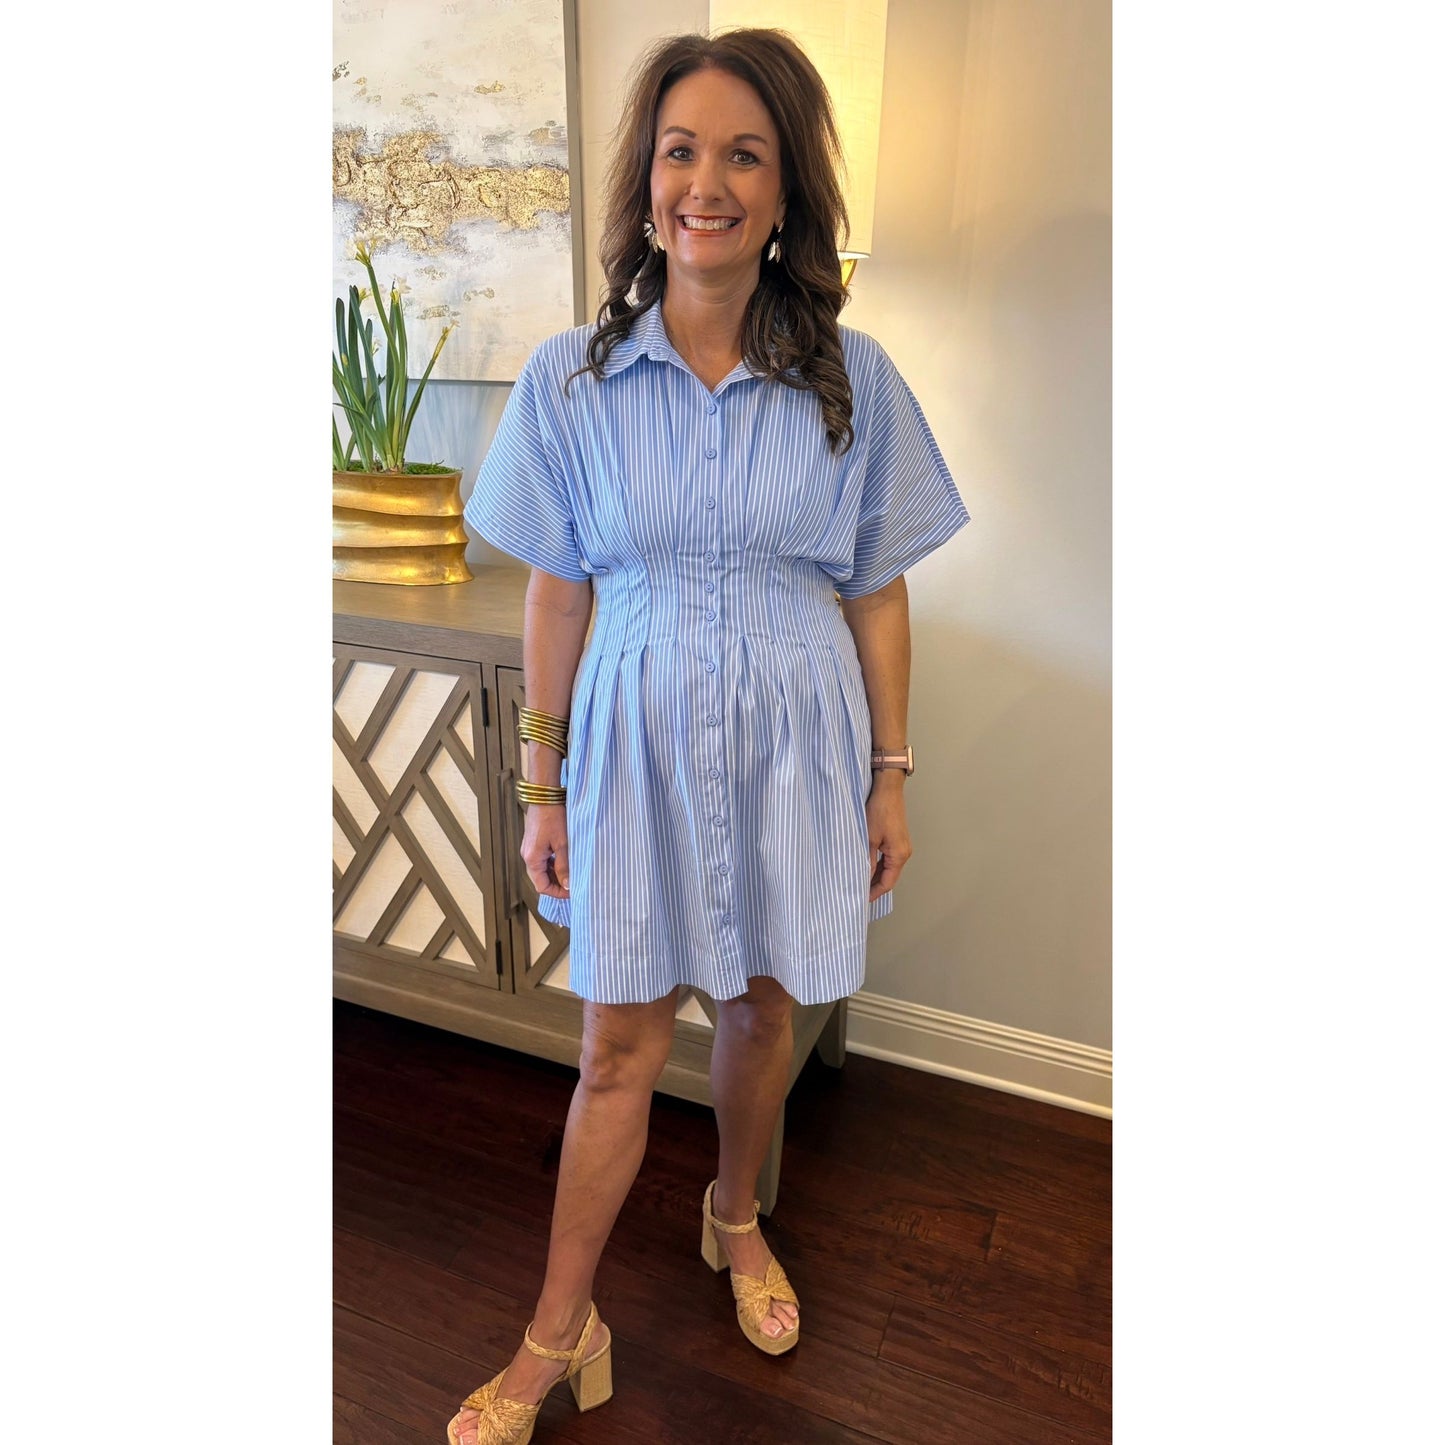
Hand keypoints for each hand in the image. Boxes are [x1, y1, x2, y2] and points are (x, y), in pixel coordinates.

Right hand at [521, 802, 569, 898]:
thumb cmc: (553, 817)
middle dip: (557, 884)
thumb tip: (567, 885)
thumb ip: (564, 866)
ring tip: (572, 873)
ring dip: (556, 874)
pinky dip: (553, 864)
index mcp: (532, 859)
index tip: (572, 891)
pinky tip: (565, 861)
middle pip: (541, 880)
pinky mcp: (534, 842)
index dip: (557, 892)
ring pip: (542, 870)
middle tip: (574, 884)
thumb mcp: (563, 844)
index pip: (542, 887)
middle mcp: (527, 856)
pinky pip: (542, 860)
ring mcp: (529, 849)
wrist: (545, 796)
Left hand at [865, 772, 911, 900]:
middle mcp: (904, 852)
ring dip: (876, 875)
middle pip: (889, 877)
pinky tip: (866, 866)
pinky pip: (888, 858)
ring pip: (888, 868)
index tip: (861, 899)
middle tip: (857, 892)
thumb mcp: (869, 838)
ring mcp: (902, 845)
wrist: (887, 789)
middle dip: (874, 886)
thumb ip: (867, 860)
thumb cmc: (880, 810)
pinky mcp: (897, 839)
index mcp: (899, 855)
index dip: (874, 892)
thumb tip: (863, 878)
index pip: (887, 883)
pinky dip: (878, 865)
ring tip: (859, 881)